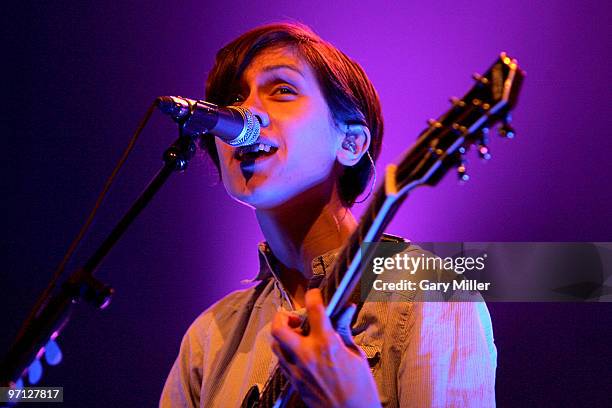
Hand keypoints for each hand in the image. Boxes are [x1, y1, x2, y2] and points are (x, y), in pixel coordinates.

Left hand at [270, 289, 381, 407]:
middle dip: (283, 316)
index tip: (315, 294)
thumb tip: (346, 310)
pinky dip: (286, 352)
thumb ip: (344, 330)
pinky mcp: (294, 383)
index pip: (314, 309)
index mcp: (327, 344)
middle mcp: (307, 355)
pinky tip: (298, 353)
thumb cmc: (360, 389)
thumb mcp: (356, 355)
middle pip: (279, 327)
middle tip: (294, 317)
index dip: (313, 295)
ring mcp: (297, 370)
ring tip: (296, 335)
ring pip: (275, 344)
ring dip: (283, 335)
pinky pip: (281, 362)